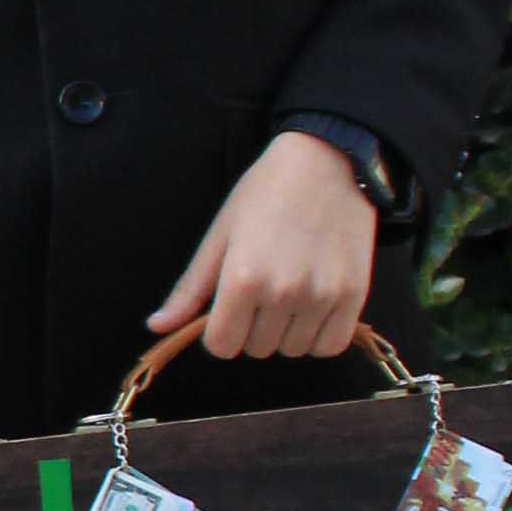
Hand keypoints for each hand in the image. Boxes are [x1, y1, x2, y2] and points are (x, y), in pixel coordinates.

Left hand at [150, 130, 378, 362]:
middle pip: (255, 348)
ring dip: (286, 331)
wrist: (327, 161)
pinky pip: (330, 345)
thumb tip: (156, 326)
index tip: (229, 308)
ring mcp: (322, 296)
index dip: (220, 330)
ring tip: (291, 289)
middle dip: (252, 327)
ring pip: (292, 349)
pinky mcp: (354, 295)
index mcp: (242, 279)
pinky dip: (319, 335)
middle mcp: (283, 293)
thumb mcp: (220, 234)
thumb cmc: (266, 192)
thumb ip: (189, 288)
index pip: (221, 346)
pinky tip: (314, 305)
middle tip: (263, 287)